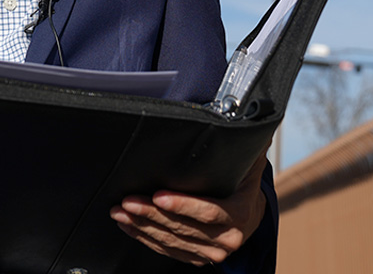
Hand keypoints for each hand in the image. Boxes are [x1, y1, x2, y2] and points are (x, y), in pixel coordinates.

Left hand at [110, 153, 267, 266]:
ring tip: (121, 211)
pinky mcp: (196, 258)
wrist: (252, 216)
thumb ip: (245, 142)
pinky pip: (167, 250)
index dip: (182, 204)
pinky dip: (144, 238)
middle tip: (128, 200)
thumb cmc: (245, 184)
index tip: (157, 195)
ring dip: (141, 225)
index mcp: (239, 214)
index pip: (208, 211)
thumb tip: (239, 115)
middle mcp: (226, 238)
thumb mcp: (250, 162)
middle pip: (182, 227)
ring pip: (170, 240)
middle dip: (150, 213)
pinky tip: (129, 225)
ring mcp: (211, 252)